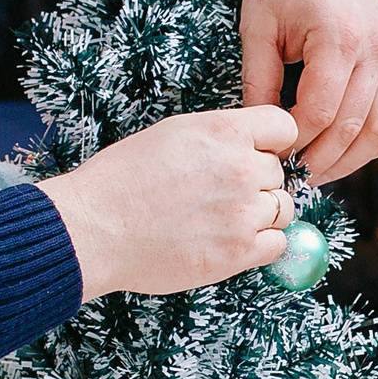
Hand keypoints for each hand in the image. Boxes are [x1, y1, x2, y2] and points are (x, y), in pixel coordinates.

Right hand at [36, 105, 300, 299]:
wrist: (94, 228)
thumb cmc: (120, 181)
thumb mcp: (172, 133)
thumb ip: (218, 137)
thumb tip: (248, 146)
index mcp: (224, 132)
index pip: (283, 127)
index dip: (271, 142)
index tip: (259, 153)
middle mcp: (241, 168)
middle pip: (278, 172)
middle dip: (256, 181)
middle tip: (221, 193)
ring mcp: (243, 212)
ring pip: (282, 208)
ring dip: (261, 213)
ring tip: (224, 219)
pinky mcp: (239, 251)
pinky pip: (277, 244)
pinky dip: (261, 244)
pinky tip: (233, 240)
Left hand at [240, 0, 377, 179]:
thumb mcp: (258, 27)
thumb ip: (259, 82)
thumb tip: (258, 132)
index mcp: (339, 37)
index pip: (319, 112)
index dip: (295, 142)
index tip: (272, 153)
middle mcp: (375, 49)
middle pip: (352, 127)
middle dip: (320, 160)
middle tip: (292, 176)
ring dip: (352, 158)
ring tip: (319, 169)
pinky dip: (377, 138)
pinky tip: (348, 149)